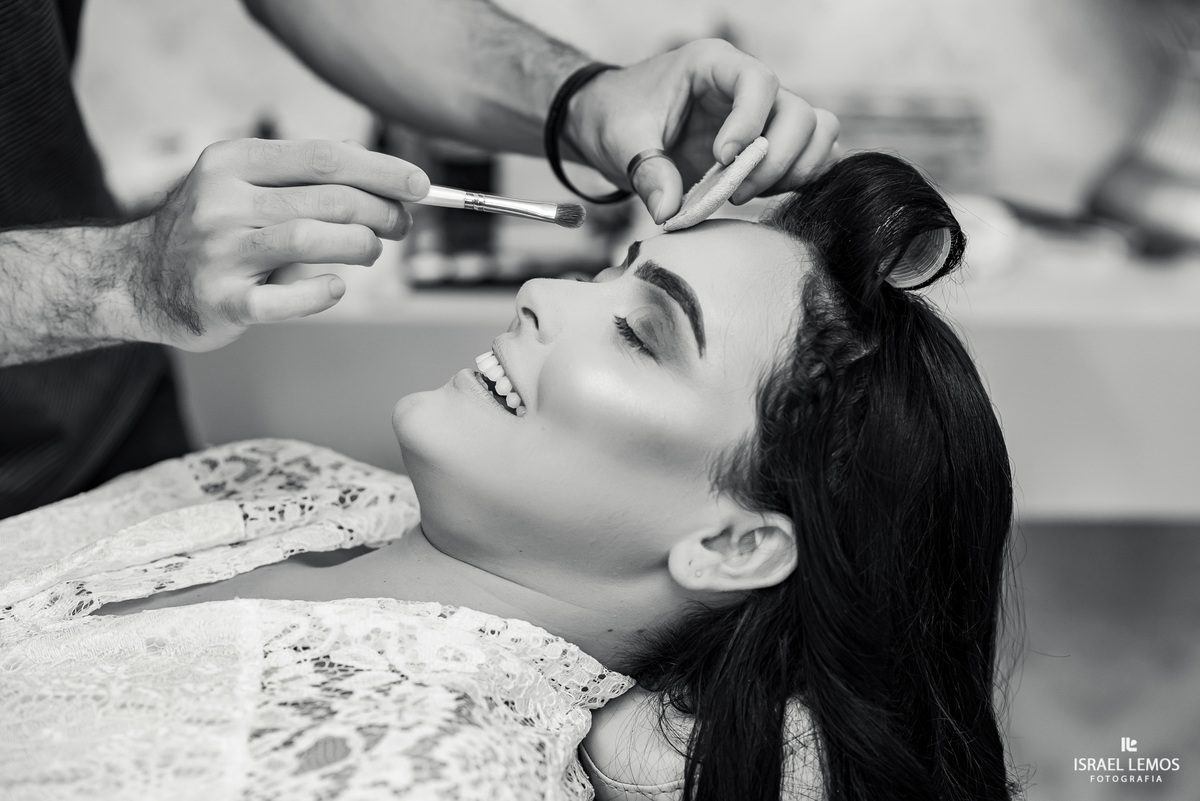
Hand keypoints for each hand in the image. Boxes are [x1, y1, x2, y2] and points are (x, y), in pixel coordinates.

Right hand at [124, 138, 428, 350]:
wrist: (137, 281)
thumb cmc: (212, 230)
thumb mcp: (243, 185)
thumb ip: (302, 175)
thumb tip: (381, 172)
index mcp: (232, 162)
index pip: (324, 156)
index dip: (381, 171)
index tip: (420, 186)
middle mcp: (221, 200)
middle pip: (327, 198)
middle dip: (382, 213)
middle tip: (401, 226)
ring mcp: (218, 251)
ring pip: (311, 238)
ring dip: (360, 246)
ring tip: (372, 252)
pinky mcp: (220, 301)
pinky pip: (285, 299)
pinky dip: (322, 292)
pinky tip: (336, 287)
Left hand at [564, 40, 839, 223]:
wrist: (614, 124)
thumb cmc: (618, 117)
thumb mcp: (621, 140)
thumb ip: (647, 172)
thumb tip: (669, 210)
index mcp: (713, 65)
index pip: (758, 80)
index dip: (750, 122)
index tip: (722, 158)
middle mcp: (748, 87)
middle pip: (798, 112)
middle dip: (775, 159)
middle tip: (734, 192)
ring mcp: (765, 116)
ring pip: (816, 131)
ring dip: (793, 170)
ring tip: (746, 194)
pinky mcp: (770, 145)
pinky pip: (811, 155)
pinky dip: (799, 179)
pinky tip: (760, 195)